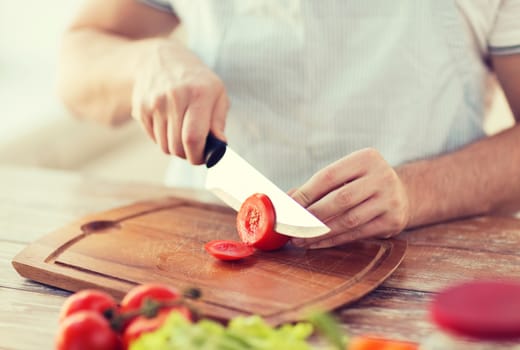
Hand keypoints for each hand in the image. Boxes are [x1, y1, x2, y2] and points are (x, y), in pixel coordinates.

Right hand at [131, 40, 229, 163]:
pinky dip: (163, 139)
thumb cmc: (197, 81)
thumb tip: (219, 148)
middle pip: (177, 146)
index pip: (193, 138)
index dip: (198, 156)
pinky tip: (169, 124)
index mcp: (198, 94)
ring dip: (175, 147)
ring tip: (182, 133)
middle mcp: (174, 97)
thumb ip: (219, 122)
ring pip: (165, 146)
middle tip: (194, 149)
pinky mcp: (140, 108)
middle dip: (188, 155)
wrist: (161, 58)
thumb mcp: (217, 94)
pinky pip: (153, 138)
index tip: (202, 158)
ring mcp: (154, 102)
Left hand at [291, 148, 410, 248]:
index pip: (328, 176)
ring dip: (320, 232)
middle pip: (339, 199)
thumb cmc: (362, 183)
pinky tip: (317, 243)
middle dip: (312, 216)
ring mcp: (390, 199)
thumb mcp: (346, 174)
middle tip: (291, 227)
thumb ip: (318, 186)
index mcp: (366, 158)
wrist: (403, 193)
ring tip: (300, 239)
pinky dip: (333, 240)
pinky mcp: (393, 221)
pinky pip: (357, 234)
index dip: (306, 193)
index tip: (288, 207)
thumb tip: (286, 200)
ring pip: (348, 220)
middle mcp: (382, 176)